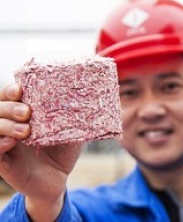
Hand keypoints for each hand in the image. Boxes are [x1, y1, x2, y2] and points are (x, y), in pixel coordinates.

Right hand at [0, 84, 83, 219]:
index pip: (9, 96)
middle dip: (9, 107)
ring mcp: (4, 143)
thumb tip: (88, 99)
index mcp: (23, 114)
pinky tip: (11, 142)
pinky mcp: (3, 163)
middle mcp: (9, 125)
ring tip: (26, 130)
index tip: (20, 89)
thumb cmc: (62, 151)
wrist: (58, 179)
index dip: (10, 90)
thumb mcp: (71, 131)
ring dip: (5, 125)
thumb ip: (74, 117)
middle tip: (27, 112)